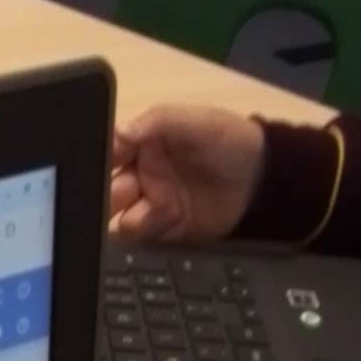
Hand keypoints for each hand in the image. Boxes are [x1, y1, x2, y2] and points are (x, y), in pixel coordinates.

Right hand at [111, 106, 266, 243]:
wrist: (260, 181)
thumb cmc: (226, 141)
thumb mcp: (192, 121)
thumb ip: (154, 123)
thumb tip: (116, 135)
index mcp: (141, 145)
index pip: (108, 154)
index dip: (100, 160)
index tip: (108, 164)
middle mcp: (141, 177)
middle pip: (108, 192)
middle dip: (112, 195)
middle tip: (129, 192)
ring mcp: (151, 206)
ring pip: (122, 219)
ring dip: (134, 218)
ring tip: (160, 210)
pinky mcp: (164, 232)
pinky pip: (143, 240)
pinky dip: (149, 235)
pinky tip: (168, 223)